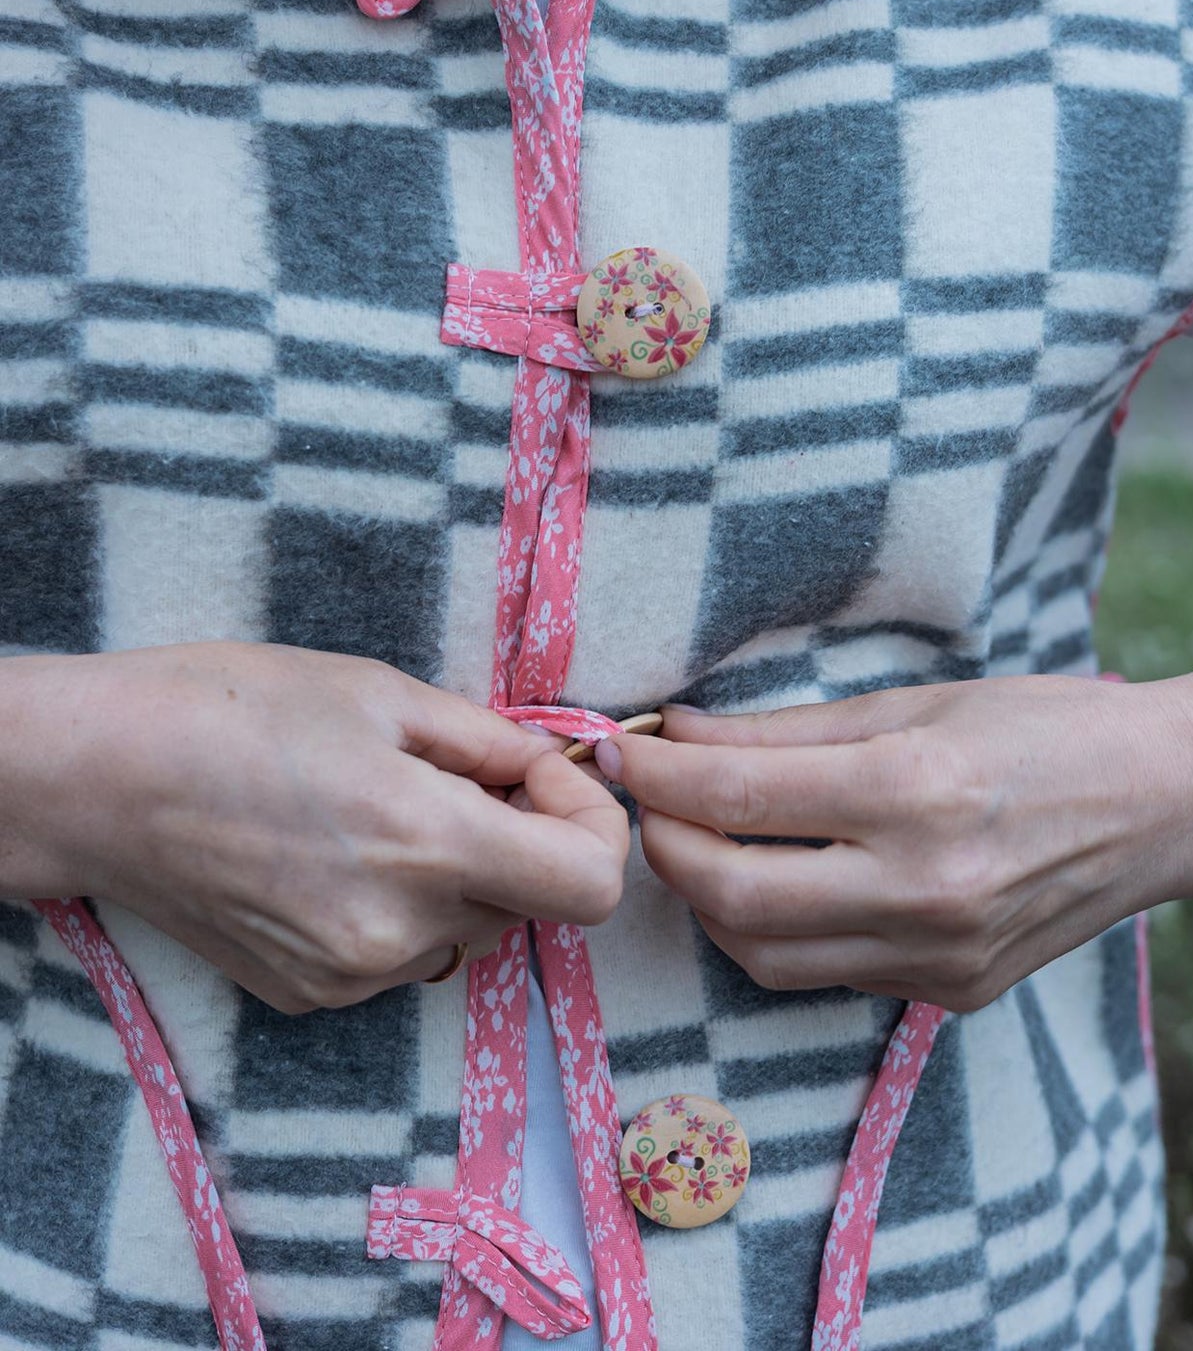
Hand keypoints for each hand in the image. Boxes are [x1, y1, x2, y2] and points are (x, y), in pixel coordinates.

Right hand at [0, 642, 628, 1012]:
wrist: (101, 780)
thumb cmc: (234, 709)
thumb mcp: (381, 694)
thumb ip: (488, 743)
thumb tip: (552, 769)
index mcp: (430, 848)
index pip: (592, 887)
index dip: (594, 825)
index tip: (544, 777)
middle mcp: (400, 934)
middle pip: (530, 903)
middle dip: (522, 837)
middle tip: (466, 773)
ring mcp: (351, 977)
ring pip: (467, 930)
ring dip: (463, 874)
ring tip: (389, 806)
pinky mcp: (309, 996)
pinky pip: (401, 952)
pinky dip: (402, 905)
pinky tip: (337, 849)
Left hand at [595, 678, 1192, 1011]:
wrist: (1164, 804)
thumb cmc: (1043, 725)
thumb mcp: (915, 702)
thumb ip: (788, 731)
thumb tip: (680, 734)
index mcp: (916, 789)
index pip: (737, 795)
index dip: (655, 772)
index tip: (617, 746)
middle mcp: (924, 886)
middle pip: (730, 893)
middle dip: (662, 846)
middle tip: (645, 800)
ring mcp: (939, 954)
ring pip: (763, 953)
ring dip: (708, 898)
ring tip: (702, 839)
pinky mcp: (950, 993)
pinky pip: (824, 974)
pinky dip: (776, 930)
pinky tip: (780, 878)